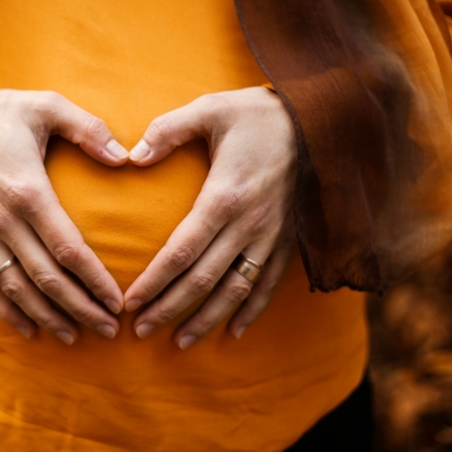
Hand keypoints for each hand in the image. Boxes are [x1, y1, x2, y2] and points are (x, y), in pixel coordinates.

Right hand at [0, 88, 128, 343]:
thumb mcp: (47, 105)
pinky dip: (8, 311)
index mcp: (28, 191)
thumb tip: (126, 158)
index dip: (95, 280)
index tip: (119, 301)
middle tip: (110, 330)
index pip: (68, 249)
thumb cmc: (3, 113)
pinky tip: (30, 331)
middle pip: (46, 279)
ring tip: (76, 337)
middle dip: (80, 309)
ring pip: (17, 289)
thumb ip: (88, 129)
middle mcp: (3, 220)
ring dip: (48, 317)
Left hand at [123, 86, 297, 348]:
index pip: (181, 252)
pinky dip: (251, 311)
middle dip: (170, 308)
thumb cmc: (257, 114)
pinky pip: (269, 284)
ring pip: (236, 290)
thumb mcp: (209, 109)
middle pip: (204, 280)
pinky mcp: (288, 240)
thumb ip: (167, 130)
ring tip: (180, 342)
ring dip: (206, 319)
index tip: (130, 303)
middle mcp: (249, 224)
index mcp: (224, 196)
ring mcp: (272, 237)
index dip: (154, 282)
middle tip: (140, 331)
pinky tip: (233, 332)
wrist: (321, 120)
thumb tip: (131, 156)